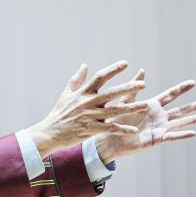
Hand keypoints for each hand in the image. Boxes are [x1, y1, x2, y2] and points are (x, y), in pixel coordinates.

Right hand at [25, 61, 148, 157]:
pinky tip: (134, 130)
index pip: (100, 77)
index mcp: (83, 93)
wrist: (49, 132)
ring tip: (146, 105)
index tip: (126, 63)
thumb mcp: (66, 94)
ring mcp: (90, 116)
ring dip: (131, 108)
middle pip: (111, 93)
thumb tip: (84, 65)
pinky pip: (110, 129)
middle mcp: (88, 103)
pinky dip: (122, 130)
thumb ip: (76, 80)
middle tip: (142, 84)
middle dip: (128, 88)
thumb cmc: (59, 113)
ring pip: (114, 111)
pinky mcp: (90, 129)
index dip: (113, 69)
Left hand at [95, 72, 195, 161]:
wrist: (112, 138)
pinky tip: (194, 132)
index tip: (193, 82)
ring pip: (180, 123)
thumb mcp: (126, 101)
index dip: (181, 89)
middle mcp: (159, 117)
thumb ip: (134, 87)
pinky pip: (171, 137)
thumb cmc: (117, 120)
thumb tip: (142, 70)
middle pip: (180, 109)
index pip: (170, 95)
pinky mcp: (157, 139)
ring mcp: (160, 128)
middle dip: (194, 105)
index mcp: (152, 106)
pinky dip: (182, 135)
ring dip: (194, 119)